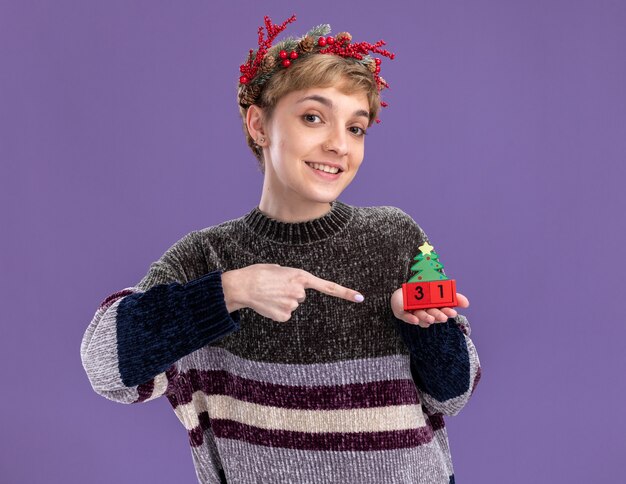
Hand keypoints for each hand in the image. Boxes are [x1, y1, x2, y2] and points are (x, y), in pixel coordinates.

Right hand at [221, 264, 363, 321]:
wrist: (242, 286)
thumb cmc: (258, 274)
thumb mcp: (278, 268)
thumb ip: (291, 276)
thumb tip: (291, 285)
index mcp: (300, 276)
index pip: (328, 286)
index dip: (345, 293)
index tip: (360, 298)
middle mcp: (300, 292)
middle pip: (302, 295)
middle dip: (291, 292)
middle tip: (276, 286)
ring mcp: (292, 305)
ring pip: (293, 305)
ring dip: (283, 300)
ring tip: (269, 293)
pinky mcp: (284, 316)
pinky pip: (284, 314)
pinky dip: (277, 310)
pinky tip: (268, 304)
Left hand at [390, 288, 469, 327]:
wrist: (401, 295)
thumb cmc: (421, 293)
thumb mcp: (437, 290)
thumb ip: (452, 296)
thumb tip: (467, 303)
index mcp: (435, 307)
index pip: (443, 311)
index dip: (448, 312)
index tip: (453, 313)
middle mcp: (425, 312)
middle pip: (433, 315)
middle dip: (438, 316)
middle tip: (443, 317)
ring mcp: (414, 313)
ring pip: (421, 317)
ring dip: (426, 318)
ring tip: (430, 318)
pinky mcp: (403, 314)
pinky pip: (407, 317)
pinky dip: (411, 319)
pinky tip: (415, 320)